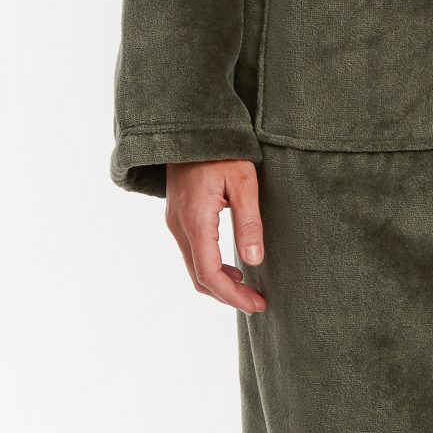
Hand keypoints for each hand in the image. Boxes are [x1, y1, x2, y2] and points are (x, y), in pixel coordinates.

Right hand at [166, 159, 266, 314]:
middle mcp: (179, 226)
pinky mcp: (178, 218)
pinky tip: (233, 268)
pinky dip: (211, 268)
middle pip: (199, 277)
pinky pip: (192, 254)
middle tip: (258, 303)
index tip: (257, 305)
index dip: (233, 296)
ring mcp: (175, 222)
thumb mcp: (244, 182)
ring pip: (193, 268)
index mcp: (195, 220)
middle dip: (228, 296)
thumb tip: (254, 260)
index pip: (210, 274)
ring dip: (219, 284)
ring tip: (249, 289)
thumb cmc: (221, 150)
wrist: (189, 126)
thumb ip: (249, 222)